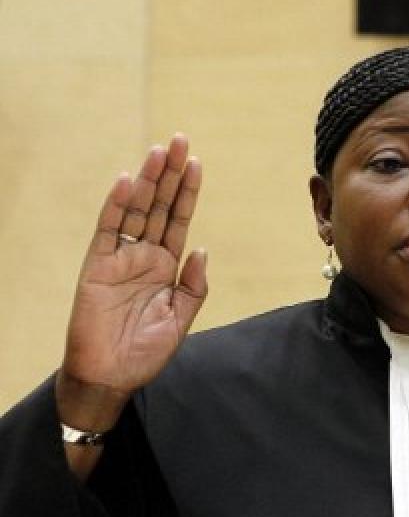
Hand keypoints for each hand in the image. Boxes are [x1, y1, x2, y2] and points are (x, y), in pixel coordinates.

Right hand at [59, 134, 207, 429]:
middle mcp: (144, 256)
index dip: (187, 192)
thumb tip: (202, 249)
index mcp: (166, 266)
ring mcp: (120, 259)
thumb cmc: (145, 352)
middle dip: (170, 174)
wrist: (111, 376)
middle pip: (159, 206)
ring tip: (159, 150)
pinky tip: (126, 182)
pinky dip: (115, 206)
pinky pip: (107, 231)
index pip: (179, 220)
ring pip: (135, 210)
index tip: (197, 162)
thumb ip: (194, 285)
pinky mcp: (97, 267)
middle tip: (180, 140)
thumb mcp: (181, 318)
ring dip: (147, 180)